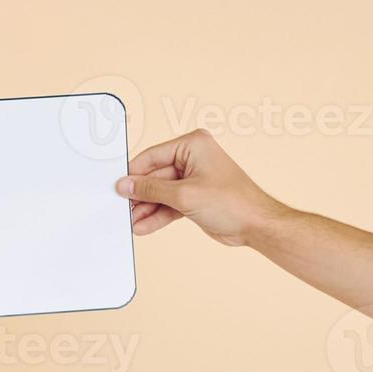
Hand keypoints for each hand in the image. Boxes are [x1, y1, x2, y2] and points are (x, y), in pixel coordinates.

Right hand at [115, 129, 289, 246]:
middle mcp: (192, 158)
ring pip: (159, 193)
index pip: (151, 157)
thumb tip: (125, 185)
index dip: (133, 174)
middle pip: (153, 177)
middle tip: (122, 209)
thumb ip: (150, 190)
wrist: (256, 225)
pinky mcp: (192, 197)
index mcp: (192, 145)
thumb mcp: (183, 195)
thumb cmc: (233, 202)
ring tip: (132, 222)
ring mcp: (192, 179)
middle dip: (139, 196)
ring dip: (145, 209)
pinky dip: (156, 215)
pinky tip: (144, 226)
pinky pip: (167, 204)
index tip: (117, 188)